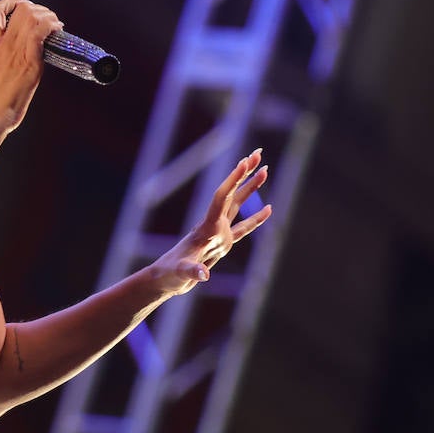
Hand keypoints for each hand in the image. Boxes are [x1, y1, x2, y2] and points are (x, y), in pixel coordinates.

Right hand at [0, 0, 62, 132]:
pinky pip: (41, 33)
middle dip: (38, 8)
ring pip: (33, 16)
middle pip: (21, 7)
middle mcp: (3, 43)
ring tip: (55, 25)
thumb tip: (21, 52)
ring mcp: (15, 51)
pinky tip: (57, 31)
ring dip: (49, 16)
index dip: (14, 3)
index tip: (26, 11)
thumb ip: (3, 56)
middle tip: (47, 19)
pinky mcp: (29, 63)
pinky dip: (52, 26)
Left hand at [150, 149, 272, 295]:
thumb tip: (204, 275)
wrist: (165, 278)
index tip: (244, 161)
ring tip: (265, 170)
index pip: (222, 198)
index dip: (233, 179)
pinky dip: (256, 218)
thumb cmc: (171, 274)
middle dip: (245, 173)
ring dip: (251, 187)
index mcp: (207, 227)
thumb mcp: (182, 273)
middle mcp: (214, 224)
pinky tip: (268, 209)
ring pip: (238, 204)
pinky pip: (244, 227)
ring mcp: (219, 232)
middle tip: (258, 153)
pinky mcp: (222, 243)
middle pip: (232, 193)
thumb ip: (193, 271)